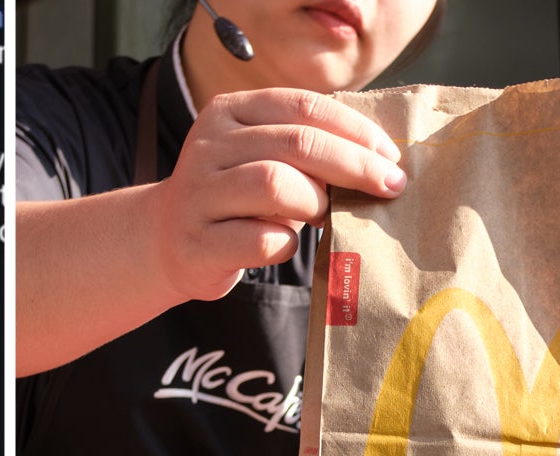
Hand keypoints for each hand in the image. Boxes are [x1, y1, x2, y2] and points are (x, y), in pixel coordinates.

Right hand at [147, 88, 408, 302]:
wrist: (168, 241)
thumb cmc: (237, 199)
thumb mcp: (264, 156)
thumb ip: (307, 146)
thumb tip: (383, 159)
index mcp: (229, 112)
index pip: (303, 105)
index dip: (355, 129)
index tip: (391, 156)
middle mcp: (207, 146)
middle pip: (294, 143)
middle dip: (353, 165)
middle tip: (389, 187)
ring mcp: (197, 194)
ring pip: (274, 184)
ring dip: (317, 203)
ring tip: (329, 217)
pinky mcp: (196, 243)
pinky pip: (260, 239)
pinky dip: (288, 244)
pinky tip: (288, 244)